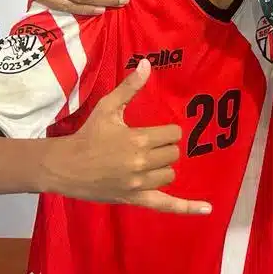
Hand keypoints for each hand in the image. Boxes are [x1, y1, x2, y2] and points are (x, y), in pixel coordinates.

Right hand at [45, 59, 211, 213]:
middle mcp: (141, 163)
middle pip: (173, 154)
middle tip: (148, 145)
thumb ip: (130, 87)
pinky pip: (166, 205)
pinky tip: (207, 209)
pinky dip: (187, 208)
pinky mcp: (134, 199)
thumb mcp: (108, 107)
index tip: (155, 131)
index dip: (167, 131)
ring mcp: (138, 184)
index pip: (172, 134)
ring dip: (163, 167)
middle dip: (164, 147)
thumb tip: (146, 63)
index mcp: (138, 140)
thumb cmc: (88, 135)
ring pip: (169, 174)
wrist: (64, 166)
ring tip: (147, 161)